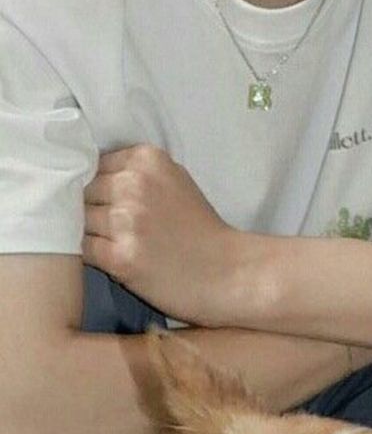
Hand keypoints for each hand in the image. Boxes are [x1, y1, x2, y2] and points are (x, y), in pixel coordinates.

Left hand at [83, 145, 235, 322]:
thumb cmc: (204, 232)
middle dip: (94, 210)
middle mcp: (133, 185)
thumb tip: (97, 174)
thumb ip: (140, 173)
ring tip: (117, 246)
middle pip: (83, 192)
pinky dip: (95, 257)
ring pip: (80, 221)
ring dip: (94, 235)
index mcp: (146, 160)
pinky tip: (115, 261)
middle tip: (115, 229)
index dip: (100, 187)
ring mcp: (125, 221)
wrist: (229, 274)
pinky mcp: (120, 257)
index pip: (94, 164)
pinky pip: (85, 250)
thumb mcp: (176, 181)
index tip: (113, 204)